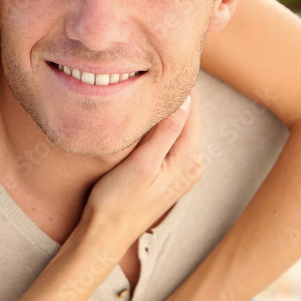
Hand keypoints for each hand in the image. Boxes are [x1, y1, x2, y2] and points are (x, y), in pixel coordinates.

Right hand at [82, 90, 203, 249]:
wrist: (107, 233)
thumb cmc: (118, 200)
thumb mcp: (142, 164)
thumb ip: (166, 133)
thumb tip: (185, 100)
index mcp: (189, 159)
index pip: (193, 108)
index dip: (178, 86)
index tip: (158, 67)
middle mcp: (193, 164)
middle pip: (190, 116)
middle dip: (173, 96)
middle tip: (148, 74)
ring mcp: (184, 169)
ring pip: (181, 126)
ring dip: (167, 110)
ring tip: (145, 91)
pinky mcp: (172, 173)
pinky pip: (173, 139)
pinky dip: (163, 124)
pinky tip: (145, 118)